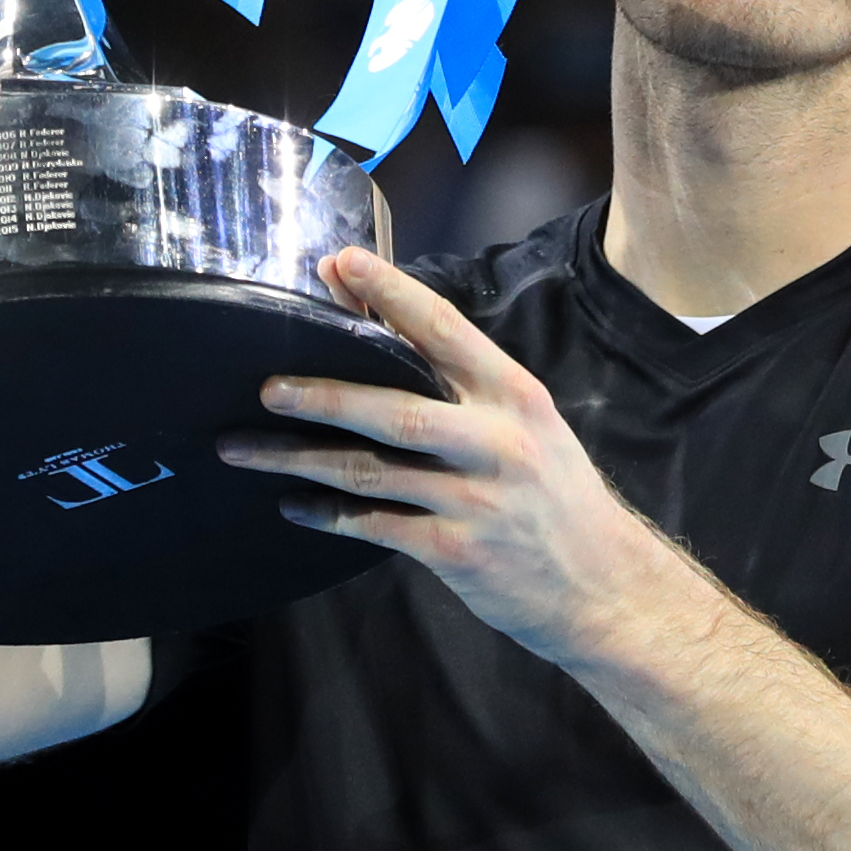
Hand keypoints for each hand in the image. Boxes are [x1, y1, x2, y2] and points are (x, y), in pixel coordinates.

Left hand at [218, 247, 698, 669]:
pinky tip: (292, 505)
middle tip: (266, 384)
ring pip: (370, 471)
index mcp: (515, 396)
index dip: (391, 292)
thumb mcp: (531, 427)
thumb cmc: (557, 498)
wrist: (607, 588)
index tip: (339, 263)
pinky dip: (327, 515)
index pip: (445, 330)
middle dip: (324, 393)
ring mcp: (475, 500)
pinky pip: (376, 527)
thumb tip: (388, 334)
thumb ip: (468, 388)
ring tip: (243, 446)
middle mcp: (496, 442)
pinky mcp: (456, 552)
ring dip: (300, 458)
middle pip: (394, 408)